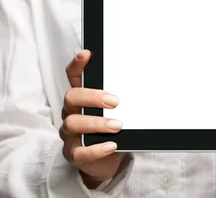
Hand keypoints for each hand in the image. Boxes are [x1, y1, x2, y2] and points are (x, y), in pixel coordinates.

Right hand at [59, 50, 126, 188]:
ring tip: (117, 126)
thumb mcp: (115, 110)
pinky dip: (96, 149)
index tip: (86, 54)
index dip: (77, 65)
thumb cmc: (112, 129)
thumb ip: (121, 96)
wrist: (108, 161)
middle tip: (115, 101)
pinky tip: (111, 146)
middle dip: (92, 97)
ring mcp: (70, 134)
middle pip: (71, 97)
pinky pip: (79, 152)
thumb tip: (145, 80)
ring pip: (73, 123)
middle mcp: (71, 112)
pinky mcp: (73, 154)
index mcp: (81, 98)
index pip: (73, 76)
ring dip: (97, 124)